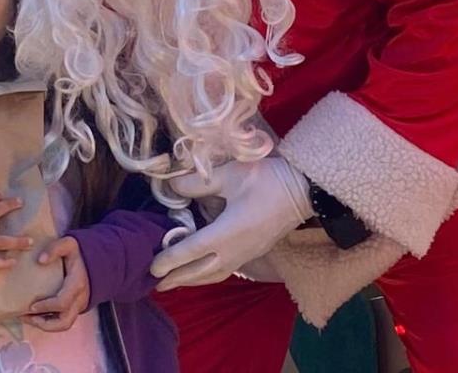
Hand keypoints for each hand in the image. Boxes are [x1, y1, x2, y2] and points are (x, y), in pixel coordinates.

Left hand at [23, 237, 88, 331]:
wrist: (100, 260)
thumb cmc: (80, 252)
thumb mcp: (70, 243)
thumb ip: (56, 248)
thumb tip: (41, 260)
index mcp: (77, 284)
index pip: (62, 303)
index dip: (46, 307)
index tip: (31, 306)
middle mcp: (80, 299)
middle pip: (64, 322)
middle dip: (43, 324)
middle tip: (26, 316)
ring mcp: (79, 305)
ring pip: (64, 324)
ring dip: (45, 325)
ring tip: (28, 318)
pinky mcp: (76, 307)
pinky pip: (63, 320)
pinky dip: (49, 322)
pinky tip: (35, 315)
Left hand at [150, 157, 313, 290]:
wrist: (305, 190)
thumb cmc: (268, 180)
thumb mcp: (231, 174)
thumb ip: (199, 182)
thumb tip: (173, 186)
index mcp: (227, 232)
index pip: (191, 250)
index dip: (170, 258)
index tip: (152, 267)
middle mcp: (235, 250)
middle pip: (200, 271)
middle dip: (177, 278)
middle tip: (155, 283)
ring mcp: (245, 254)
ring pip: (213, 274)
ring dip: (192, 280)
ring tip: (174, 282)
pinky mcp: (253, 252)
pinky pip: (224, 270)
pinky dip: (208, 275)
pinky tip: (202, 271)